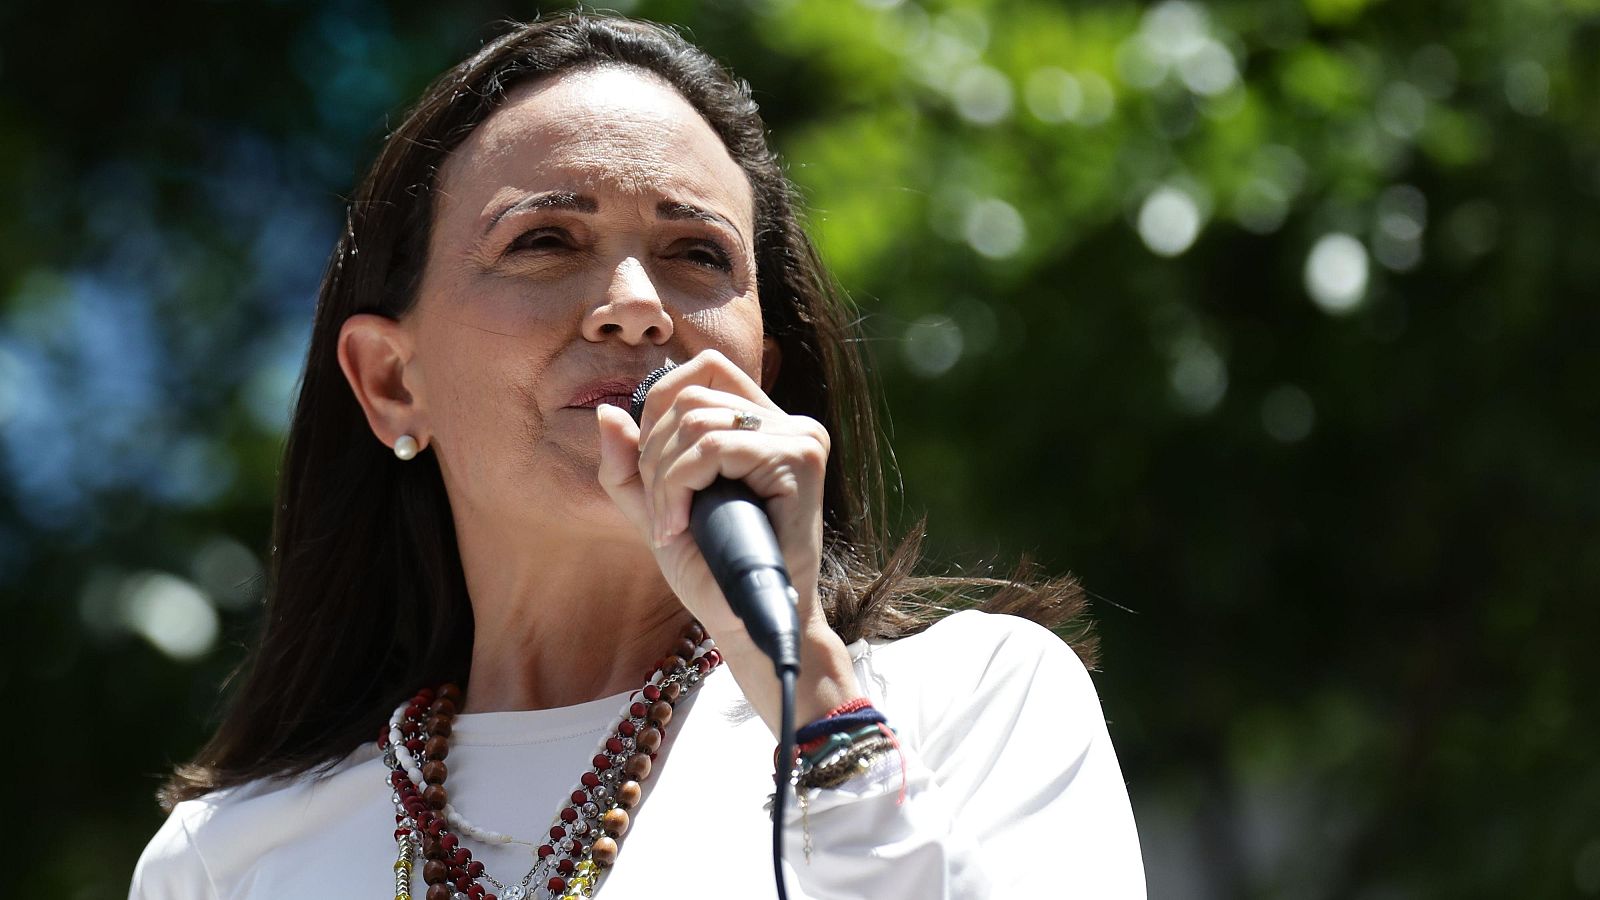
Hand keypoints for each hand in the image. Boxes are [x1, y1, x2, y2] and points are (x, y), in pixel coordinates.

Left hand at [594, 348, 829, 646]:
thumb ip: (629, 466)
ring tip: (672, 525)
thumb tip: (606, 412)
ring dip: (664, 478)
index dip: (659, 408)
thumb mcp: (656, 510)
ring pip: (697, 421)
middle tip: (661, 513)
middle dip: (654, 454)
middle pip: (691, 394)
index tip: (653, 473)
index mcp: (762, 425)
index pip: (704, 370)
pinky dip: (681, 486)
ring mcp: (800, 437)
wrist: (746, 622)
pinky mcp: (801, 458)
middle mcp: (787, 423)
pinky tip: (681, 526)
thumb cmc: (710, 572)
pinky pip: (715, 447)